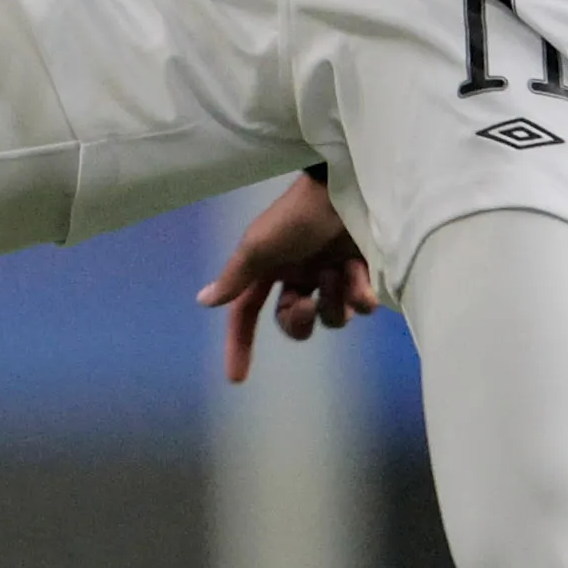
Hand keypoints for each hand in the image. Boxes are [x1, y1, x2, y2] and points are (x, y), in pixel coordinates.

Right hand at [199, 172, 376, 384]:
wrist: (347, 189)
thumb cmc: (298, 215)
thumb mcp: (259, 245)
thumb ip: (234, 276)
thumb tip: (203, 301)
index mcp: (271, 270)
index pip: (248, 314)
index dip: (241, 344)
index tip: (237, 378)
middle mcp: (301, 277)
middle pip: (294, 323)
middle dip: (299, 321)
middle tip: (305, 301)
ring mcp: (333, 277)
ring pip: (332, 318)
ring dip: (332, 300)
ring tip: (337, 272)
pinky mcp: (364, 276)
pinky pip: (361, 306)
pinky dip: (359, 294)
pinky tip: (358, 273)